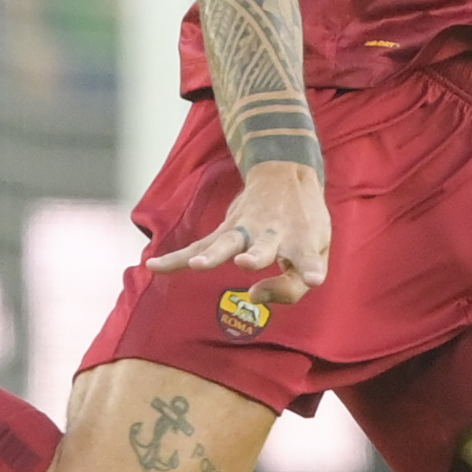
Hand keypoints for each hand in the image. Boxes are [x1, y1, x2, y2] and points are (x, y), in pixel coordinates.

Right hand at [146, 159, 330, 306]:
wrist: (284, 174)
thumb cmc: (303, 224)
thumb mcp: (317, 249)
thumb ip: (293, 286)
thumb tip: (252, 297)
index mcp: (303, 239)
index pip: (308, 259)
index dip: (311, 269)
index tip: (313, 278)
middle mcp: (274, 234)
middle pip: (264, 248)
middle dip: (255, 256)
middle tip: (246, 262)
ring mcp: (248, 229)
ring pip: (226, 243)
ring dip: (213, 255)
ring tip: (197, 266)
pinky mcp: (227, 229)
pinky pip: (199, 247)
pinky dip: (177, 258)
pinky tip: (154, 266)